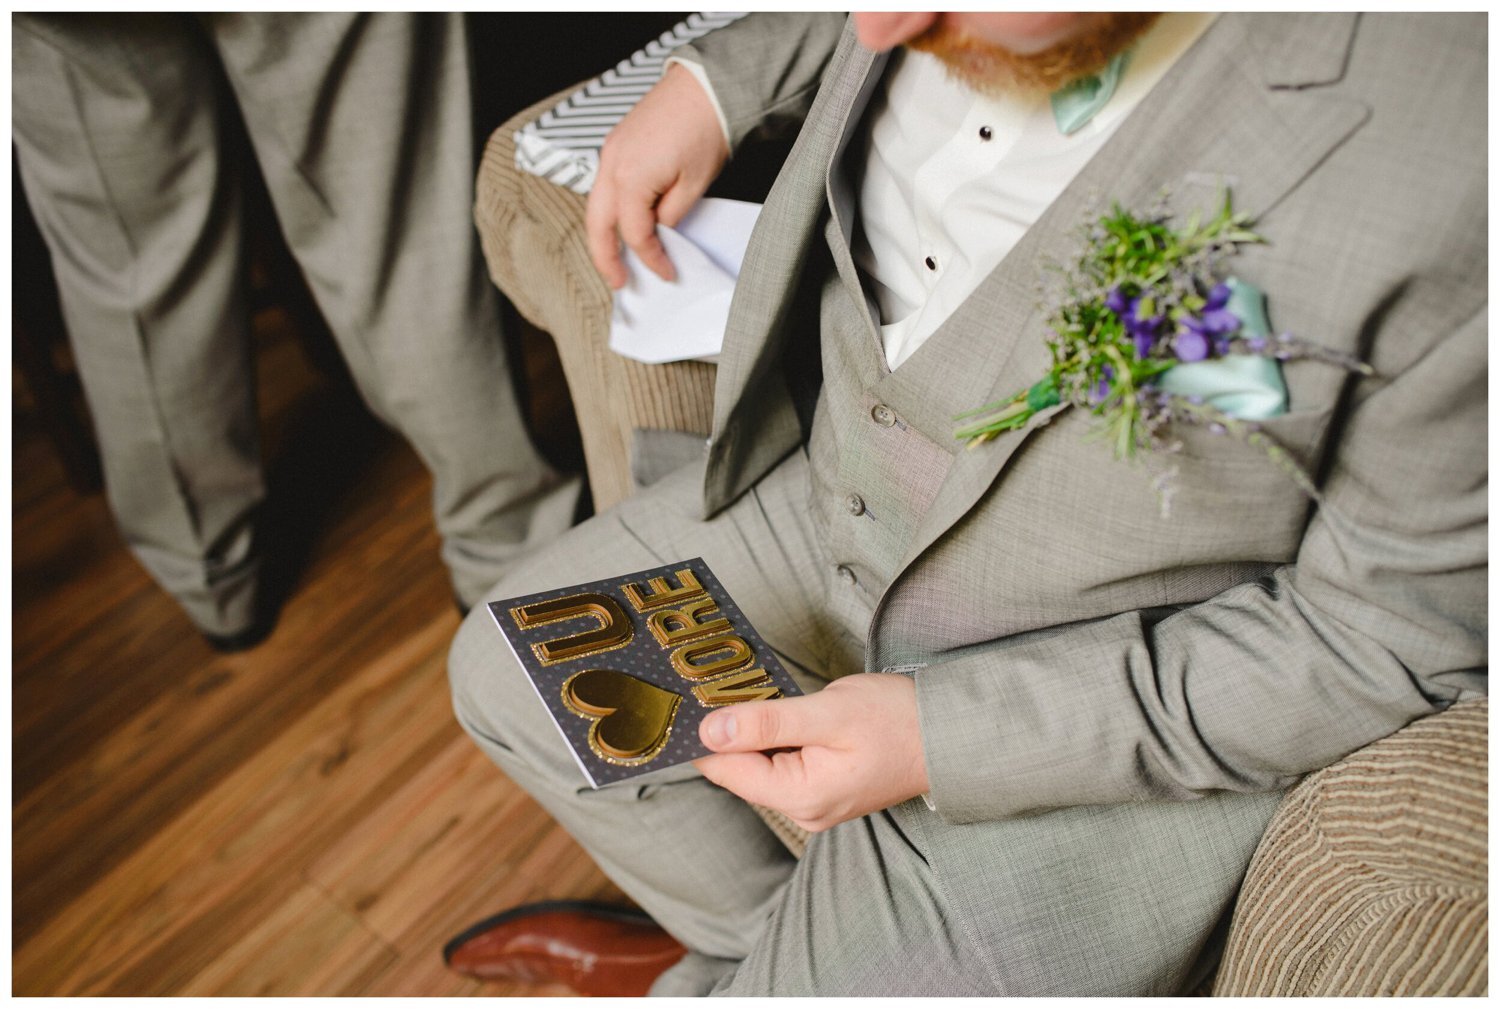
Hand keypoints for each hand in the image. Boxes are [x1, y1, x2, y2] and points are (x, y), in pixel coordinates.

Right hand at [585, 63, 730, 288]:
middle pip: (598, 225)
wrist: (707, 86)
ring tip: (617, 258)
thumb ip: (672, 215)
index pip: (635, 234)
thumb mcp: (695, 185)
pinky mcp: (617, 143)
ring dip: (604, 234)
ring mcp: (611, 151)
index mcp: (631, 179)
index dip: (650, 259)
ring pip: (597, 205)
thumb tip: (660, 231)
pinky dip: (610, 209)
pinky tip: (623, 221)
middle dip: (606, 258)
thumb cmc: (705, 128)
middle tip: (619, 282)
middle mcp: (612, 165)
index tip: (666, 272)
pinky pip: (605, 185)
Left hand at [693, 673, 930, 832]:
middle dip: (730, 729)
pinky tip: (781, 711)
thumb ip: (767, 723)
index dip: (706, 733)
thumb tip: (709, 731)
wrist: (949, 733)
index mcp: (801, 797)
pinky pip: (782, 763)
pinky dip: (775, 737)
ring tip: (753, 692)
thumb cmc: (896, 720)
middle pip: (740, 768)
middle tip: (719, 683)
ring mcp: (814, 802)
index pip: (726, 770)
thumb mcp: (827, 712)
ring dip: (753, 730)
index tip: (690, 696)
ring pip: (760, 764)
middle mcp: (803, 810)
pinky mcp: (824, 788)